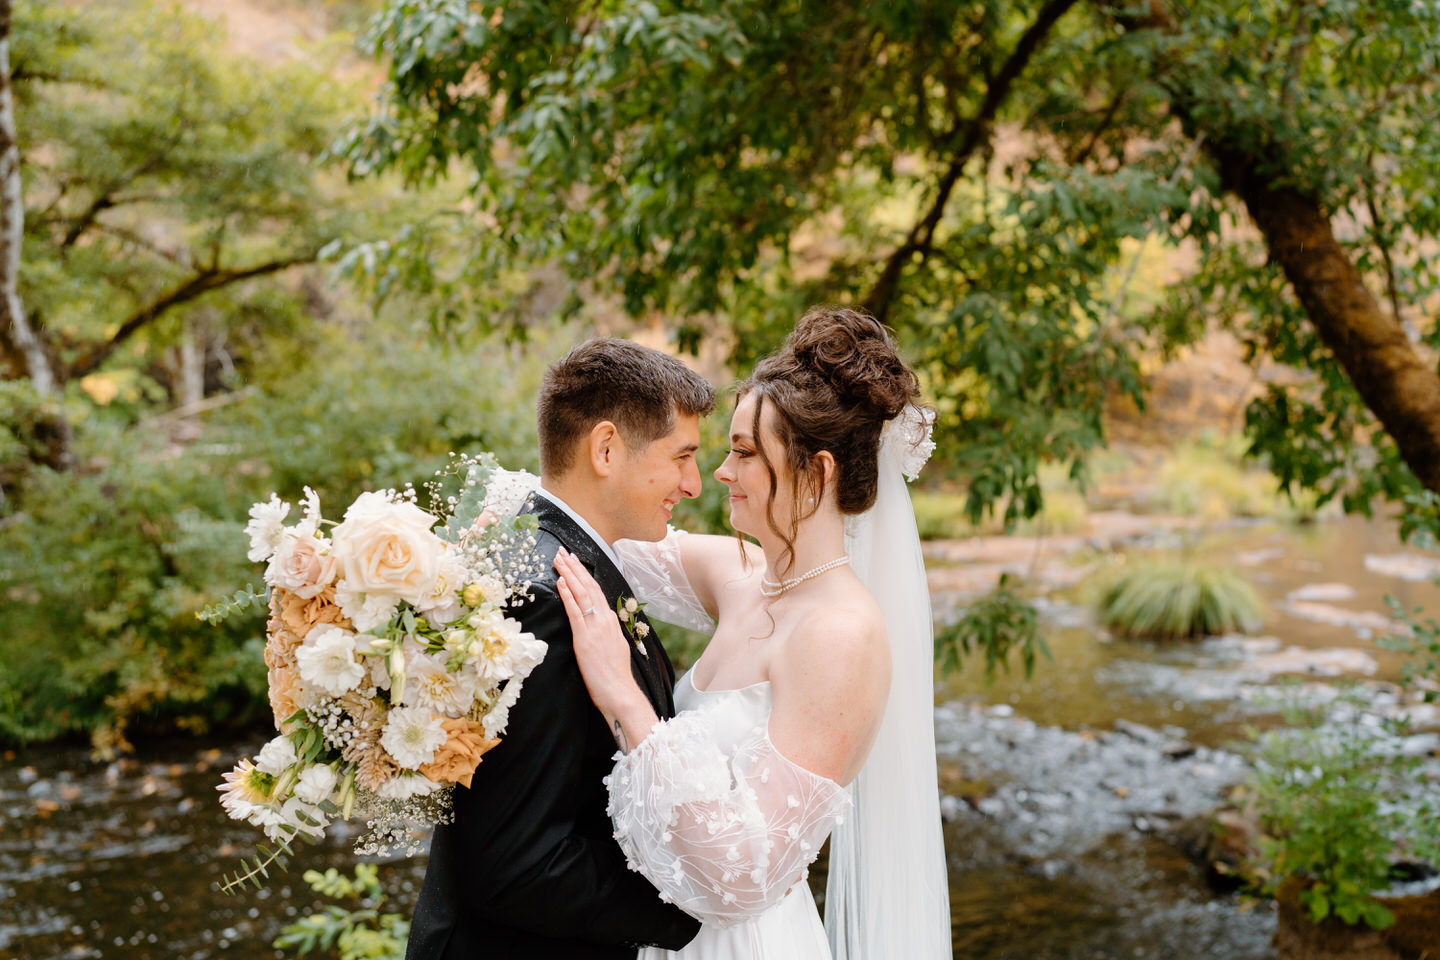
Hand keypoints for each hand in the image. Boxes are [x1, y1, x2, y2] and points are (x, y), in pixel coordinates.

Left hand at [554, 548, 656, 748]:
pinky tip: (560, 583)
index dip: (584, 574)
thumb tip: (598, 623)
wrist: (620, 692)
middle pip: (589, 587)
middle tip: (563, 551)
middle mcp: (605, 620)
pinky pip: (575, 612)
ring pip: (582, 594)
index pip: (596, 591)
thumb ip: (605, 632)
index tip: (574, 560)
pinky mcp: (585, 638)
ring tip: (559, 560)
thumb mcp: (613, 647)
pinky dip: (567, 595)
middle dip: (575, 567)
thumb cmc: (615, 676)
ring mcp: (595, 628)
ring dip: (569, 575)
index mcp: (611, 621)